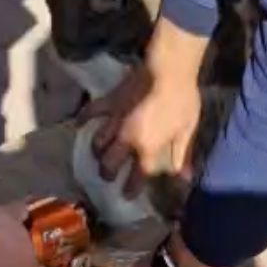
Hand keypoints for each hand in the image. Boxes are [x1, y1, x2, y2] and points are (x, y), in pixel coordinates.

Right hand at [80, 19, 205, 191]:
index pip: (137, 177)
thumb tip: (183, 178)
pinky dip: (83, 119)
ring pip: (97, 144)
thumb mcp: (187, 131)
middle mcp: (126, 140)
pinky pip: (91, 112)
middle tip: (110, 176)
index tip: (128, 196)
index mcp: (147, 149)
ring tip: (100, 155)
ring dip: (97, 153)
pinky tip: (79, 124)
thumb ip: (181, 156)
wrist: (169, 70)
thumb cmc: (183, 101)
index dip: (131, 189)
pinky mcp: (110, 102)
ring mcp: (115, 121)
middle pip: (109, 164)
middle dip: (108, 174)